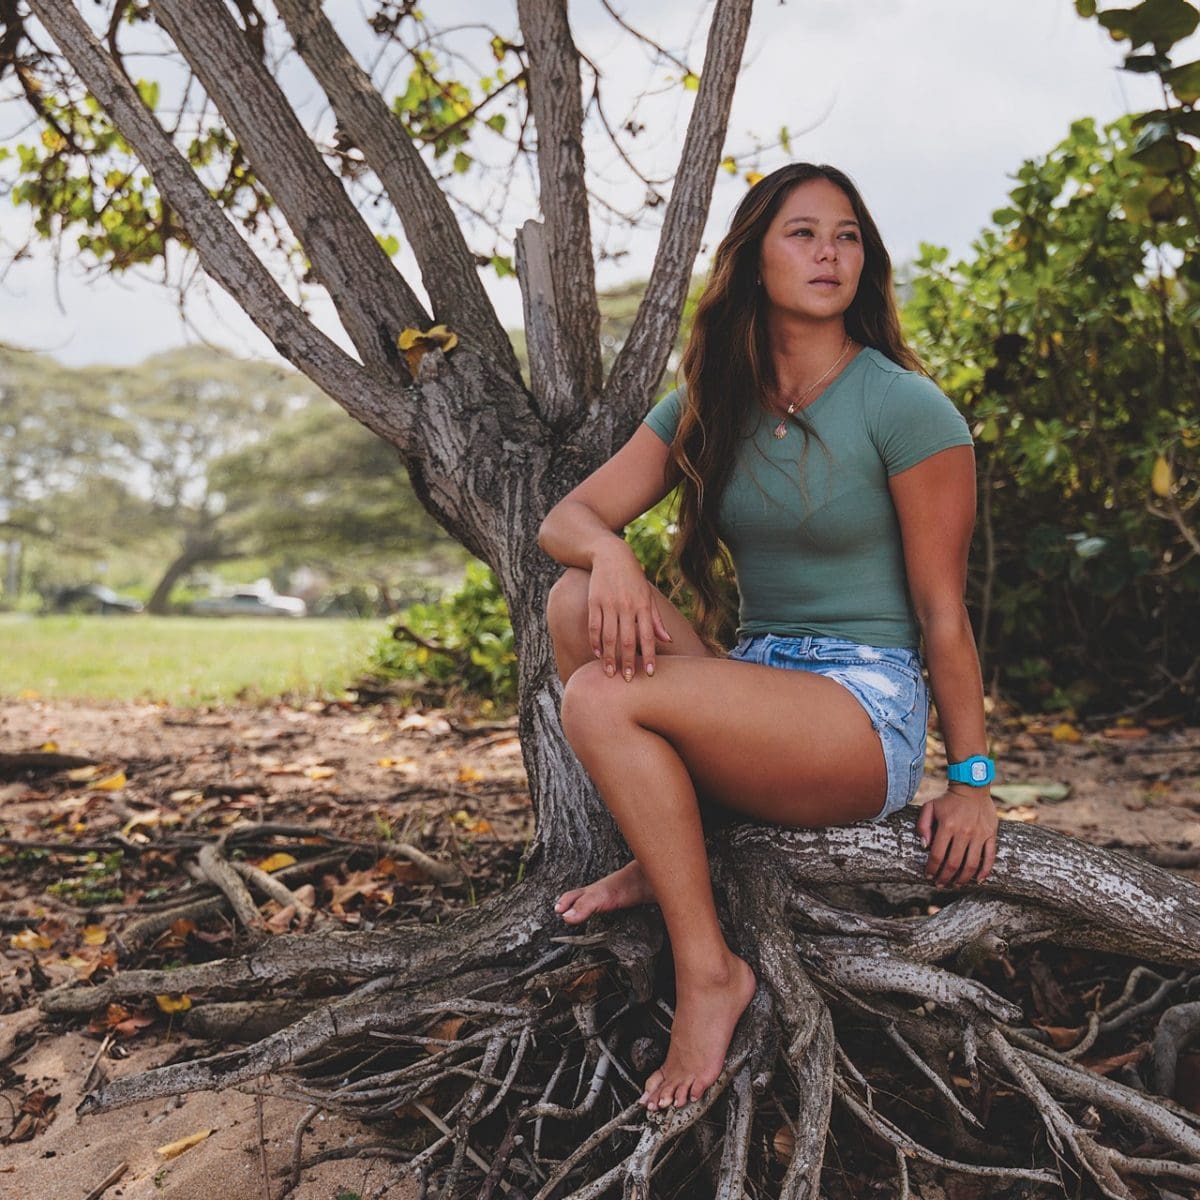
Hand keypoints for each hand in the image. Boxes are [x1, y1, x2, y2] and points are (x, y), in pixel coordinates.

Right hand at [587, 542, 671, 681]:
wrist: (611, 555)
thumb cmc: (633, 578)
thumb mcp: (648, 596)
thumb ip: (656, 619)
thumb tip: (667, 641)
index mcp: (643, 606)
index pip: (648, 636)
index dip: (649, 655)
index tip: (650, 673)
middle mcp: (626, 606)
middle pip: (627, 640)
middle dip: (628, 662)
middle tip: (628, 680)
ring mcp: (609, 604)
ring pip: (609, 636)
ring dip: (609, 657)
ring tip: (610, 673)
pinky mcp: (594, 601)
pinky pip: (594, 626)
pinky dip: (595, 642)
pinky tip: (598, 654)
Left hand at [915, 788, 997, 886]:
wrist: (972, 786)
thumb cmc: (947, 799)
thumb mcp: (929, 807)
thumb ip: (923, 826)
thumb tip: (924, 846)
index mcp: (947, 826)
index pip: (937, 855)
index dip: (932, 869)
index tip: (928, 876)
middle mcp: (964, 832)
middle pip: (953, 863)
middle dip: (945, 877)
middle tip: (940, 885)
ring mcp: (979, 834)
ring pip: (971, 864)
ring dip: (962, 878)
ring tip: (955, 885)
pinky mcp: (991, 835)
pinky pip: (990, 857)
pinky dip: (985, 871)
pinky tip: (978, 880)